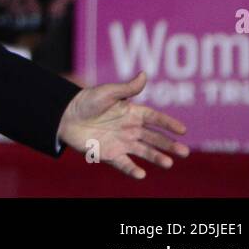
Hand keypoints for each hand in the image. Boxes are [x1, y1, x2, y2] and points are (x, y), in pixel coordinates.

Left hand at [58, 72, 188, 178]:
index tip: (183, 130)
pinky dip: (132, 170)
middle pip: (154, 137)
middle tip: (184, 152)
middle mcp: (129, 129)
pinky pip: (124, 164)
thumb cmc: (85, 101)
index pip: (154, 118)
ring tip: (169, 163)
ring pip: (144, 152)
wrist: (64, 116)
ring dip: (156, 157)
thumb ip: (127, 88)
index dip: (168, 124)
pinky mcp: (109, 154)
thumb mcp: (107, 92)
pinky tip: (141, 174)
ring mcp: (121, 142)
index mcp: (131, 112)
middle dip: (169, 145)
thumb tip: (144, 74)